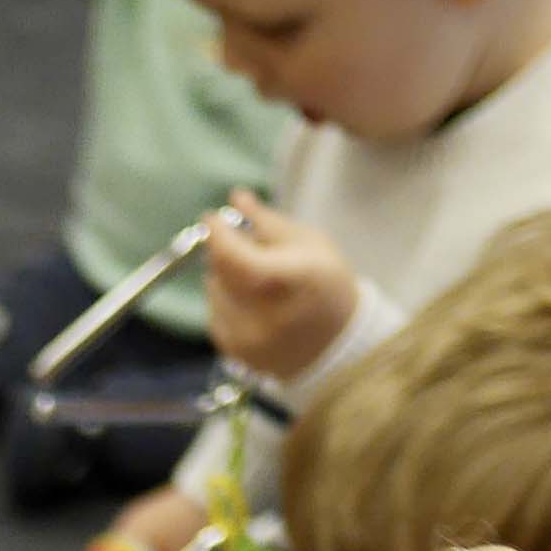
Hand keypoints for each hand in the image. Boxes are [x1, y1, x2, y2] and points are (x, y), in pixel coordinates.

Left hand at [197, 199, 356, 384]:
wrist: (337, 344)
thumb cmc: (327, 283)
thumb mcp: (309, 242)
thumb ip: (268, 222)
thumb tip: (236, 197)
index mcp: (293, 281)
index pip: (238, 259)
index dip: (219, 236)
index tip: (212, 218)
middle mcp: (268, 315)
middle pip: (222, 270)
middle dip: (223, 249)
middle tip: (239, 241)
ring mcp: (249, 339)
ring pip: (214, 289)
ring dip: (225, 274)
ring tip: (255, 275)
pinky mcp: (236, 352)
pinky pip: (214, 311)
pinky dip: (224, 298)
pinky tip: (251, 299)